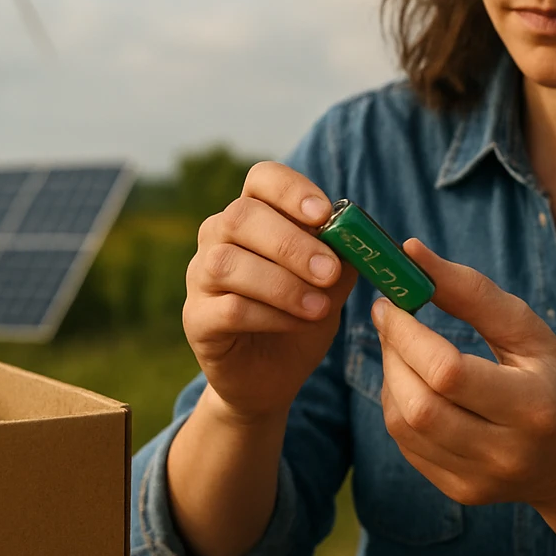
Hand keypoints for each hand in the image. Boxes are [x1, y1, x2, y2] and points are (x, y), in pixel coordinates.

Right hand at [183, 161, 358, 422]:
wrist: (273, 376)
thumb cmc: (301, 316)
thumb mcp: (331, 285)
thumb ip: (342, 258)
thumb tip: (360, 238)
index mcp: (254, 214)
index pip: (261, 178)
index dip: (290, 190)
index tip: (324, 214)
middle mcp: (218, 236)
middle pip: (241, 217)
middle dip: (291, 243)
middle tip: (328, 272)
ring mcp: (200, 277)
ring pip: (228, 263)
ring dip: (281, 284)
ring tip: (320, 307)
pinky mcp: (196, 319)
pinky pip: (227, 308)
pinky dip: (268, 315)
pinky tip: (296, 325)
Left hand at [370, 239, 555, 508]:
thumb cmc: (554, 383)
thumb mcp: (530, 333)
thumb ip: (473, 292)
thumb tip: (412, 253)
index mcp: (533, 407)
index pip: (449, 373)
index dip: (407, 334)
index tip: (391, 302)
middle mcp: (505, 452)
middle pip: (419, 405)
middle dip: (392, 354)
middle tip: (390, 320)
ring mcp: (479, 480)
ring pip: (404, 426)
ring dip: (390, 377)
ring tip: (403, 350)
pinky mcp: (460, 492)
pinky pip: (406, 445)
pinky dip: (399, 406)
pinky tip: (415, 384)